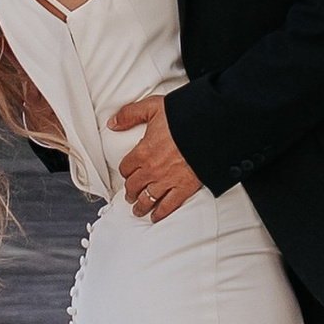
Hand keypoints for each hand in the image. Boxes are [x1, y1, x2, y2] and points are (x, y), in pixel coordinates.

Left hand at [110, 90, 201, 220]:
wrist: (208, 129)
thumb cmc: (183, 117)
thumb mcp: (152, 107)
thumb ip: (130, 115)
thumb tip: (114, 122)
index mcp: (143, 152)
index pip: (126, 168)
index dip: (125, 171)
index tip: (127, 173)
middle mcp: (152, 170)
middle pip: (134, 186)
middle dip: (130, 191)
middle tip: (130, 195)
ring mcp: (167, 181)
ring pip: (147, 199)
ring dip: (141, 205)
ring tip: (138, 209)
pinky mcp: (183, 188)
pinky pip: (168, 206)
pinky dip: (160, 213)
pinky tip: (156, 216)